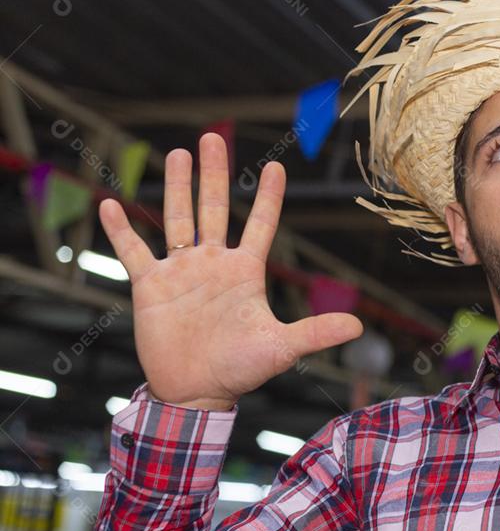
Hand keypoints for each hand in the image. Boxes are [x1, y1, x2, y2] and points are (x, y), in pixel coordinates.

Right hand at [99, 133, 363, 409]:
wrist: (196, 392)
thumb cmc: (240, 369)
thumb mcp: (280, 348)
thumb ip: (315, 333)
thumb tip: (359, 328)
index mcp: (245, 271)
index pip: (260, 224)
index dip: (269, 197)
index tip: (276, 166)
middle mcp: (214, 263)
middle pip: (214, 209)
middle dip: (214, 174)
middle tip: (212, 137)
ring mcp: (181, 272)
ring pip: (177, 219)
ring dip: (176, 187)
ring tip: (177, 153)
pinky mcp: (151, 286)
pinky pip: (133, 252)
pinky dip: (121, 230)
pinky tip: (110, 204)